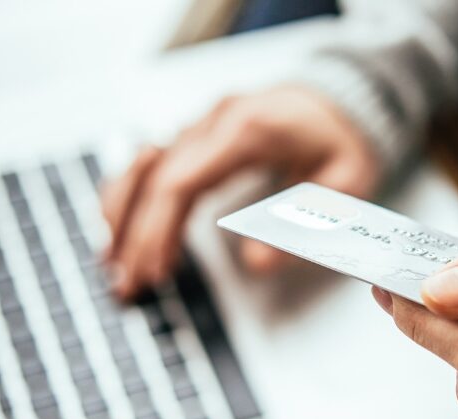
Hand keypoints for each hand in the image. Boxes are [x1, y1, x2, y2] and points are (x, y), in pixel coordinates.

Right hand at [102, 86, 379, 298]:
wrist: (344, 96)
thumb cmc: (344, 138)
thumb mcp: (345, 182)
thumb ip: (303, 222)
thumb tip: (258, 264)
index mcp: (247, 130)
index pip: (181, 181)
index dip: (160, 230)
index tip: (155, 270)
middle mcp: (215, 121)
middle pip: (153, 178)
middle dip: (134, 235)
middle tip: (127, 283)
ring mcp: (203, 124)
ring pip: (142, 165)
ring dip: (121, 214)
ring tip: (112, 262)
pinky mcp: (199, 133)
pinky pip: (151, 160)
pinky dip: (130, 194)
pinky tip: (119, 226)